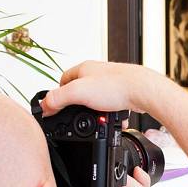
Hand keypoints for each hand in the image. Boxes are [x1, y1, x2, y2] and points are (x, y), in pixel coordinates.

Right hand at [40, 61, 166, 118]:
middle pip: (79, 90)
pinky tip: (110, 118)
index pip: (62, 80)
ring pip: (95, 98)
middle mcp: (96, 72)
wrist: (143, 90)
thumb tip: (43, 106)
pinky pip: (109, 104)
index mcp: (83, 68)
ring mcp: (110, 81)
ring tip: (96, 118)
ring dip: (94, 110)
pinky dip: (108, 113)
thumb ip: (57, 99)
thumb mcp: (78, 93)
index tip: (57, 107)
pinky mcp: (122, 91)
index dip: (58, 94)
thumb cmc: (115, 86)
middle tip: (78, 116)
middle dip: (78, 105)